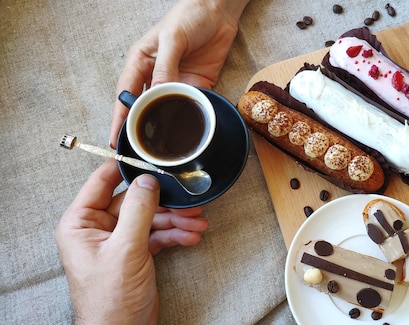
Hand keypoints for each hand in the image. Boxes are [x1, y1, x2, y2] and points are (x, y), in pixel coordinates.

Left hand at [55, 159, 207, 324]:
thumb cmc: (110, 299)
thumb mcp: (126, 249)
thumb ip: (138, 211)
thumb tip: (148, 181)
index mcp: (81, 223)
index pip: (101, 182)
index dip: (125, 169)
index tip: (149, 158)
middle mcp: (97, 229)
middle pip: (133, 201)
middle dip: (164, 203)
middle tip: (188, 202)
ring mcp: (117, 241)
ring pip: (149, 218)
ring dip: (175, 220)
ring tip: (197, 223)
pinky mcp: (135, 253)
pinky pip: (156, 235)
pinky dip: (174, 235)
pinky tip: (191, 237)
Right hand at [109, 0, 249, 147]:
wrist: (219, 11)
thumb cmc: (189, 16)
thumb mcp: (173, 38)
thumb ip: (166, 66)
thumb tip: (159, 93)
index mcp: (141, 63)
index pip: (125, 95)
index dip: (119, 118)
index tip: (115, 140)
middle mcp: (156, 76)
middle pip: (144, 107)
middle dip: (140, 129)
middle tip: (139, 151)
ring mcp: (176, 82)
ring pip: (167, 110)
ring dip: (166, 127)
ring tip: (162, 149)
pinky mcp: (197, 85)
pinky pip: (191, 106)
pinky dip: (189, 118)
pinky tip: (188, 132)